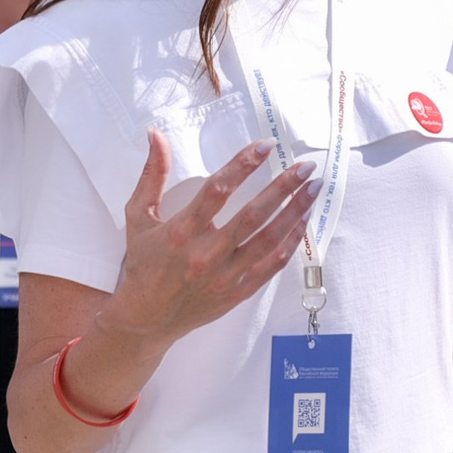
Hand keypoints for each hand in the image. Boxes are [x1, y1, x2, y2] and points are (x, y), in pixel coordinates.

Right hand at [102, 133, 321, 346]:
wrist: (147, 318)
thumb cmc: (143, 263)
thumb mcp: (138, 216)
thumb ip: (152, 175)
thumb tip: (156, 134)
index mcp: (181, 231)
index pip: (217, 190)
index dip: (243, 165)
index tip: (265, 146)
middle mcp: (205, 254)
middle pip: (253, 215)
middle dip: (283, 187)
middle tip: (306, 166)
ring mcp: (225, 276)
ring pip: (269, 240)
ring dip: (295, 212)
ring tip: (313, 189)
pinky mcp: (237, 293)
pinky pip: (271, 266)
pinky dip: (290, 243)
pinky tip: (303, 222)